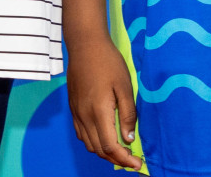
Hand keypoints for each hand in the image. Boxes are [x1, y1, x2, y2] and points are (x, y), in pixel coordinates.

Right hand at [66, 36, 141, 169]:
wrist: (85, 45)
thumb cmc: (108, 62)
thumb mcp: (125, 86)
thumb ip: (128, 114)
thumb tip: (129, 138)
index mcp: (98, 112)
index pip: (110, 146)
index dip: (124, 160)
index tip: (137, 164)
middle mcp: (84, 116)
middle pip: (99, 149)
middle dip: (116, 159)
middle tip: (132, 160)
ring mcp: (76, 113)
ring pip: (88, 144)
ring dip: (104, 152)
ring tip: (121, 151)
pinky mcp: (73, 108)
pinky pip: (81, 134)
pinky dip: (93, 142)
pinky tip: (105, 136)